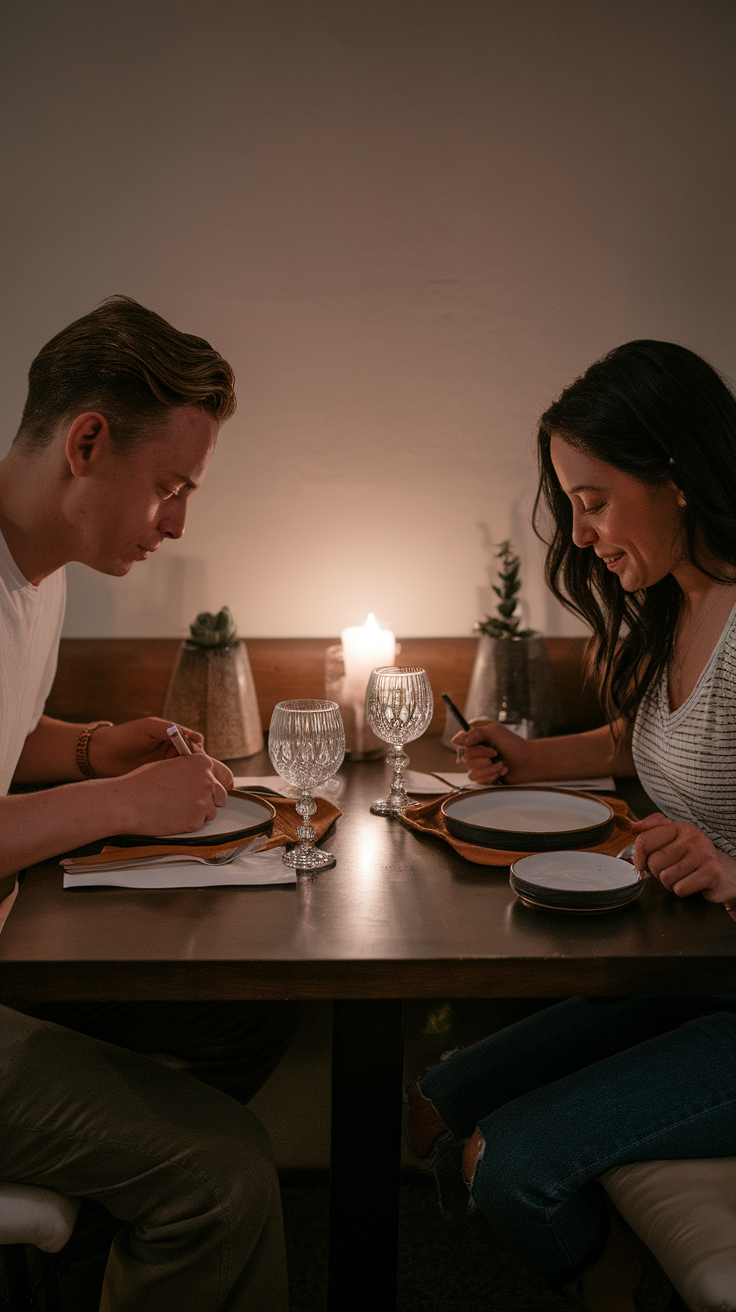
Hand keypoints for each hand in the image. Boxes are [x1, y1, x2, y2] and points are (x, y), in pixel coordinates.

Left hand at [87, 717, 205, 776]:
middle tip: (192, 773)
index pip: (195, 743)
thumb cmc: (124, 736)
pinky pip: (174, 782)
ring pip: (185, 772)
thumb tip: (198, 738)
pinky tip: (177, 790)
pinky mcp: (158, 779)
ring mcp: (166, 766)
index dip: (197, 751)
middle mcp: (172, 751)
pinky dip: (178, 785)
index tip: (192, 757)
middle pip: (193, 759)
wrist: (101, 754)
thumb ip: (171, 729)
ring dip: (188, 777)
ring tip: (186, 783)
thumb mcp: (149, 728)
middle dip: (195, 766)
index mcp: (172, 736)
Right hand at [115, 753, 233, 835]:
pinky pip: (199, 824)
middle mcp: (207, 780)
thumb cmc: (142, 782)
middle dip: (209, 801)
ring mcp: (204, 800)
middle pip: (221, 796)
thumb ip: (190, 770)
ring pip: (211, 812)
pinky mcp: (197, 819)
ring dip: (198, 813)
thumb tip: (198, 778)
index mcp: (201, 762)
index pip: (224, 776)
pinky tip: (171, 817)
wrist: (128, 801)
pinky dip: (188, 824)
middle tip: (189, 803)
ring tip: (175, 810)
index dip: (215, 785)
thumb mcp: (170, 765)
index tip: (209, 791)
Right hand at [452, 720, 533, 784]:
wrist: (529, 762)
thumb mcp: (493, 732)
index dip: (467, 746)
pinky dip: (492, 776)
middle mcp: (474, 750)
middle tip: (495, 753)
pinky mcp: (484, 776)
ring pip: (471, 771)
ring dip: (489, 769)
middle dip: (483, 757)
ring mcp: (479, 764)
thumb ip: (474, 734)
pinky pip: (478, 780)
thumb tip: (455, 740)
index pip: (458, 742)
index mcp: (475, 736)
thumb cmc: (513, 744)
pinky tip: (502, 771)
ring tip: (501, 764)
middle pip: (465, 758)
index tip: (481, 744)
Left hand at [631, 812, 735, 902]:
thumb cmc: (694, 857)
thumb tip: (635, 826)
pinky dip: (682, 891)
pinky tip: (692, 884)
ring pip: (666, 878)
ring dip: (671, 884)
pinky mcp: (711, 873)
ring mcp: (703, 854)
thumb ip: (654, 828)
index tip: (641, 864)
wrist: (725, 872)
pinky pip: (680, 888)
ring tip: (684, 877)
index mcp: (679, 828)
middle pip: (654, 863)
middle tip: (672, 871)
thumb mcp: (675, 838)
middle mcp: (692, 838)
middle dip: (659, 873)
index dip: (638, 856)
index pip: (645, 840)